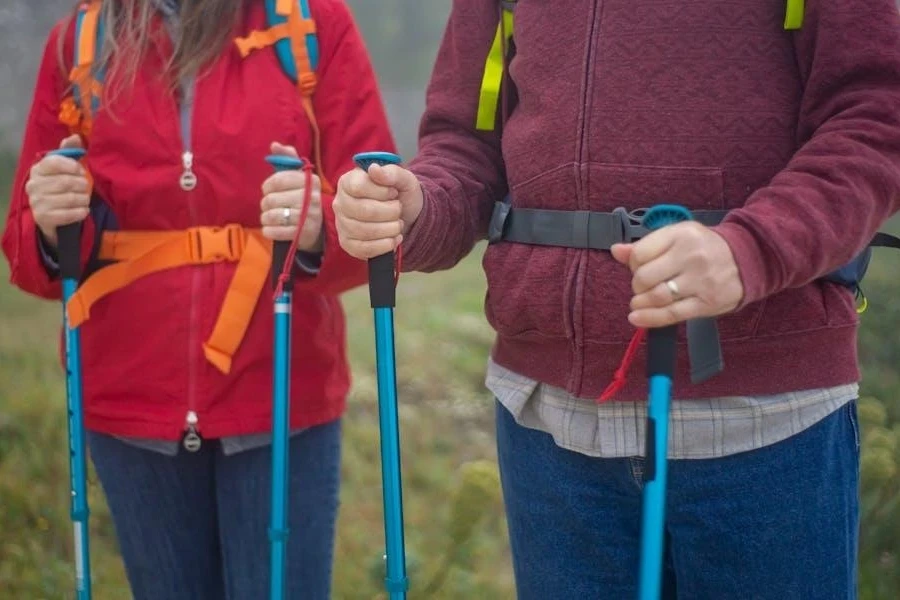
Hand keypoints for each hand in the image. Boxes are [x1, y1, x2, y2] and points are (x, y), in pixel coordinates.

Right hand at [25, 134, 89, 247]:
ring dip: (83, 199)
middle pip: (65, 181)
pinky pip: (68, 214)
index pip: (54, 162)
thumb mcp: (65, 168)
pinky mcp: (43, 217)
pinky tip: (83, 210)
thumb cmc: (61, 187)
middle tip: (86, 187)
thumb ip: (69, 151)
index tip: (81, 170)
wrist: (51, 215)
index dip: (72, 165)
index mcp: (38, 169)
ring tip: (85, 199)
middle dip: (82, 184)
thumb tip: (75, 136)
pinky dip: (80, 212)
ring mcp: (36, 202)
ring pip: (69, 198)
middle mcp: (33, 184)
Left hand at [260, 142, 322, 251]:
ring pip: (272, 215)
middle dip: (265, 203)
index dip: (268, 185)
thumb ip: (287, 158)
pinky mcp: (303, 234)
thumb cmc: (301, 196)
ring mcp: (308, 217)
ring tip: (269, 216)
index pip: (279, 180)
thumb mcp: (297, 176)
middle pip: (272, 199)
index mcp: (310, 180)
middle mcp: (312, 198)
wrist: (316, 227)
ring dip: (265, 217)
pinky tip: (271, 228)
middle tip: (269, 205)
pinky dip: (268, 230)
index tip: (268, 189)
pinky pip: (275, 231)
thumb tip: (274, 145)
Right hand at [333, 161, 422, 259]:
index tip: (393, 192)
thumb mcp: (404, 179)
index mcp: (348, 182)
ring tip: (398, 224)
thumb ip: (391, 172)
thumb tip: (374, 169)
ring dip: (390, 229)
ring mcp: (342, 225)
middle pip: (364, 211)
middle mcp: (340, 203)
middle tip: (398, 209)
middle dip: (390, 212)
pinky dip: (385, 245)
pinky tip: (393, 239)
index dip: (382, 192)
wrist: (406, 217)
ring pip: (366, 231)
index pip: (359, 187)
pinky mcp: (348, 244)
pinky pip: (364, 249)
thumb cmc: (400, 195)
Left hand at [611, 221, 743, 327]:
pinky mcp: (707, 303)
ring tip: (639, 302)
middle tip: (643, 286)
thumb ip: (645, 245)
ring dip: (641, 302)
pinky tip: (637, 318)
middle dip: (637, 285)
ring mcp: (701, 281)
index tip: (639, 268)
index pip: (640, 253)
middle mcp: (691, 256)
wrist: (747, 258)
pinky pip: (672, 314)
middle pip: (645, 277)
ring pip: (657, 296)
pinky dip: (650, 319)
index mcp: (680, 234)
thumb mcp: (676, 236)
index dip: (632, 264)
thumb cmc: (704, 247)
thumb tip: (616, 250)